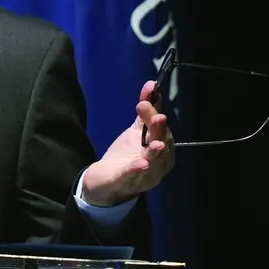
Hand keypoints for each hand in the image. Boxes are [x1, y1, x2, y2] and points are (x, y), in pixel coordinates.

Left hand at [80, 80, 174, 206]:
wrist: (105, 183)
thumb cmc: (126, 156)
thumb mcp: (136, 131)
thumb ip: (145, 112)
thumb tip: (151, 86)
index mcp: (162, 152)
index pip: (163, 132)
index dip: (155, 116)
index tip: (146, 99)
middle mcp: (157, 165)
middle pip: (162, 147)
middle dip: (159, 132)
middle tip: (157, 117)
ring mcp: (142, 177)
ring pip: (152, 164)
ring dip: (155, 152)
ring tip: (157, 143)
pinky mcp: (124, 182)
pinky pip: (132, 176)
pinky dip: (137, 170)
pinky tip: (141, 163)